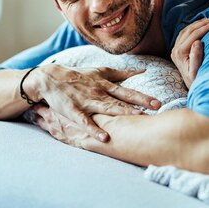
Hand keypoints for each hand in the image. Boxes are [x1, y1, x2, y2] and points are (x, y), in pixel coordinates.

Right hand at [23, 63, 160, 141]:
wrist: (51, 78)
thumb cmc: (78, 76)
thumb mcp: (100, 71)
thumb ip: (121, 73)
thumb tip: (142, 70)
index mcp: (105, 85)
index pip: (127, 92)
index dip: (142, 97)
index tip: (158, 103)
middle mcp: (98, 92)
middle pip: (120, 100)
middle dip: (137, 105)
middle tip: (154, 109)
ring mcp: (86, 101)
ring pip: (106, 109)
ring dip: (121, 114)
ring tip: (136, 119)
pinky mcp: (74, 110)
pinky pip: (85, 121)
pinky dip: (94, 129)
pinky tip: (104, 138)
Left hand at [171, 17, 208, 88]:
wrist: (190, 87)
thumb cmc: (196, 80)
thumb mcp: (196, 71)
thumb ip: (196, 57)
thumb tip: (197, 42)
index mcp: (180, 53)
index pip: (194, 35)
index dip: (206, 27)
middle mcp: (175, 49)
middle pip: (189, 30)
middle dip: (203, 23)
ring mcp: (175, 48)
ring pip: (186, 30)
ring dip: (198, 23)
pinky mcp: (177, 49)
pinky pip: (184, 34)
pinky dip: (193, 28)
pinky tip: (201, 25)